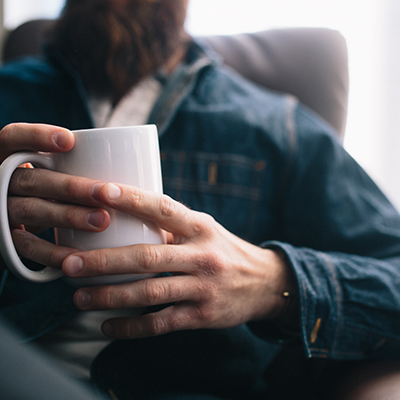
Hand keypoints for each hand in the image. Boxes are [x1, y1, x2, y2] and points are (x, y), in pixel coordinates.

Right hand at [0, 123, 110, 269]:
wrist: (15, 222)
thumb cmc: (46, 189)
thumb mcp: (49, 171)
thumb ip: (70, 164)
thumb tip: (124, 158)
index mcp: (8, 158)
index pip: (12, 138)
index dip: (36, 136)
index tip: (70, 141)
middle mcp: (1, 182)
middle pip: (32, 180)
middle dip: (71, 187)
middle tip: (105, 193)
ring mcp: (1, 211)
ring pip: (31, 210)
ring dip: (68, 216)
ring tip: (102, 221)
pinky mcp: (6, 240)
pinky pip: (27, 247)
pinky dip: (53, 252)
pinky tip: (79, 253)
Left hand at [63, 183, 296, 338]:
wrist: (264, 282)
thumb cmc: (223, 249)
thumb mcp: (205, 229)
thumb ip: (172, 224)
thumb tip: (126, 212)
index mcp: (200, 227)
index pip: (163, 208)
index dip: (132, 199)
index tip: (99, 192)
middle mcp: (202, 255)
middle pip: (147, 257)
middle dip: (105, 261)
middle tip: (69, 264)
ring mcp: (203, 287)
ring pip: (150, 293)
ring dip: (110, 297)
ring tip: (79, 297)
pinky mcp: (203, 315)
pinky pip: (161, 323)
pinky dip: (131, 328)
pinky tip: (107, 326)